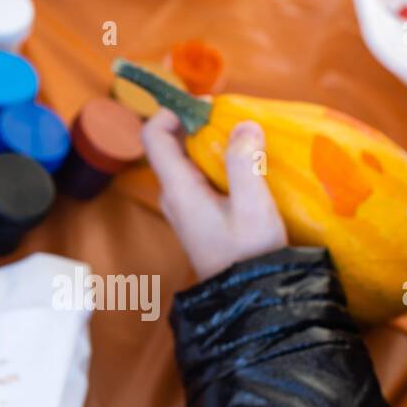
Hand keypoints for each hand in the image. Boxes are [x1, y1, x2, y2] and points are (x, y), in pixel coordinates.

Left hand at [142, 109, 286, 279]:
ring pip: (189, 160)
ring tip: (248, 137)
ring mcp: (184, 205)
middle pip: (173, 144)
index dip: (172, 112)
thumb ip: (245, 163)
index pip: (153, 136)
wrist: (249, 301)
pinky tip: (248, 164)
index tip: (207, 105)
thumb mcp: (253, 207)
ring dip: (212, 143)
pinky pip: (201, 176)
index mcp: (177, 188)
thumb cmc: (249, 256)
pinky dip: (219, 162)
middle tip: (236, 118)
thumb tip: (242, 124)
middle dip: (200, 124)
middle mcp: (173, 193)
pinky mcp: (198, 214)